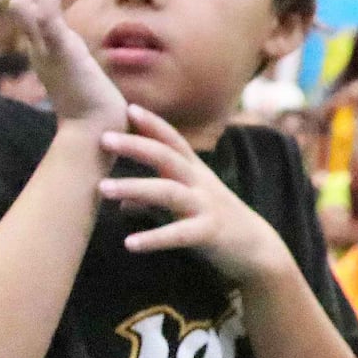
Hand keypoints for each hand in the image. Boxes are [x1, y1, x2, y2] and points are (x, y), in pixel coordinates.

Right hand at [11, 0, 124, 133]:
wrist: (98, 133)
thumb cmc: (97, 109)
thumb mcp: (81, 72)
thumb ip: (75, 55)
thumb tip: (82, 47)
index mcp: (41, 50)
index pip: (31, 8)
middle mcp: (37, 48)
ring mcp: (44, 50)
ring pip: (23, 1)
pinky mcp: (60, 52)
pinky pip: (46, 13)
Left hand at [99, 106, 289, 284]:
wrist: (256, 250)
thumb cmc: (215, 223)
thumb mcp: (185, 206)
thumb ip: (152, 201)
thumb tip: (121, 203)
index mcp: (194, 172)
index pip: (173, 141)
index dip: (153, 123)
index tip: (128, 107)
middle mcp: (200, 183)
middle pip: (168, 157)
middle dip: (136, 145)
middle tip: (103, 138)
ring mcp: (206, 206)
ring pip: (169, 192)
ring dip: (135, 187)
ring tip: (102, 188)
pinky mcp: (209, 233)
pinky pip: (179, 234)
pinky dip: (154, 238)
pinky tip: (129, 243)